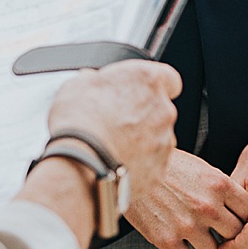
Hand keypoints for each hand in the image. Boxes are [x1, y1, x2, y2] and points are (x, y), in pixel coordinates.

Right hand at [47, 61, 179, 201]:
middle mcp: (164, 110)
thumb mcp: (78, 85)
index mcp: (149, 81)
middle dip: (143, 116)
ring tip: (112, 147)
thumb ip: (95, 80)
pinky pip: (152, 165)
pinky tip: (114, 164)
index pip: (168, 78)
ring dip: (141, 141)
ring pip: (158, 140)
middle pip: (162, 111)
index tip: (137, 92)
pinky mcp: (158, 170)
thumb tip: (91, 81)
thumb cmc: (79, 122)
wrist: (80, 164)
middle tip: (115, 122)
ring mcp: (164, 142)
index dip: (151, 87)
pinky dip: (138, 164)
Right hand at [126, 147, 247, 248]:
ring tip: (192, 228)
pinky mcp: (167, 240)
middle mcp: (208, 207)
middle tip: (218, 228)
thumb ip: (223, 189)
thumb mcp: (201, 168)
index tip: (237, 216)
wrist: (126, 166)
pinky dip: (179, 245)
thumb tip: (245, 208)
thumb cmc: (166, 166)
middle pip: (237, 234)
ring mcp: (188, 226)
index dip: (246, 215)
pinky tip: (170, 228)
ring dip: (205, 242)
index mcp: (220, 185)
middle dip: (228, 232)